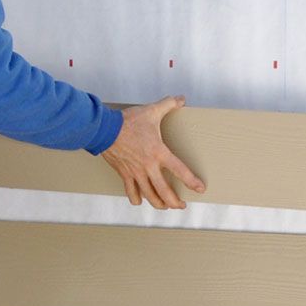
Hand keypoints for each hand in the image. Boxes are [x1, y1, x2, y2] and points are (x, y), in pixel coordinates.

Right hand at [100, 95, 206, 209]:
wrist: (105, 129)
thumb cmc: (128, 122)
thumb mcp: (151, 111)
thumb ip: (168, 104)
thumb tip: (181, 98)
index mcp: (159, 152)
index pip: (180, 170)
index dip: (191, 181)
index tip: (200, 188)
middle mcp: (149, 166)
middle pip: (164, 191)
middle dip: (175, 201)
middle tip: (181, 205)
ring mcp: (136, 172)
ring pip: (149, 195)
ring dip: (158, 203)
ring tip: (165, 206)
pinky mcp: (124, 174)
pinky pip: (130, 191)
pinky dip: (136, 199)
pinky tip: (140, 201)